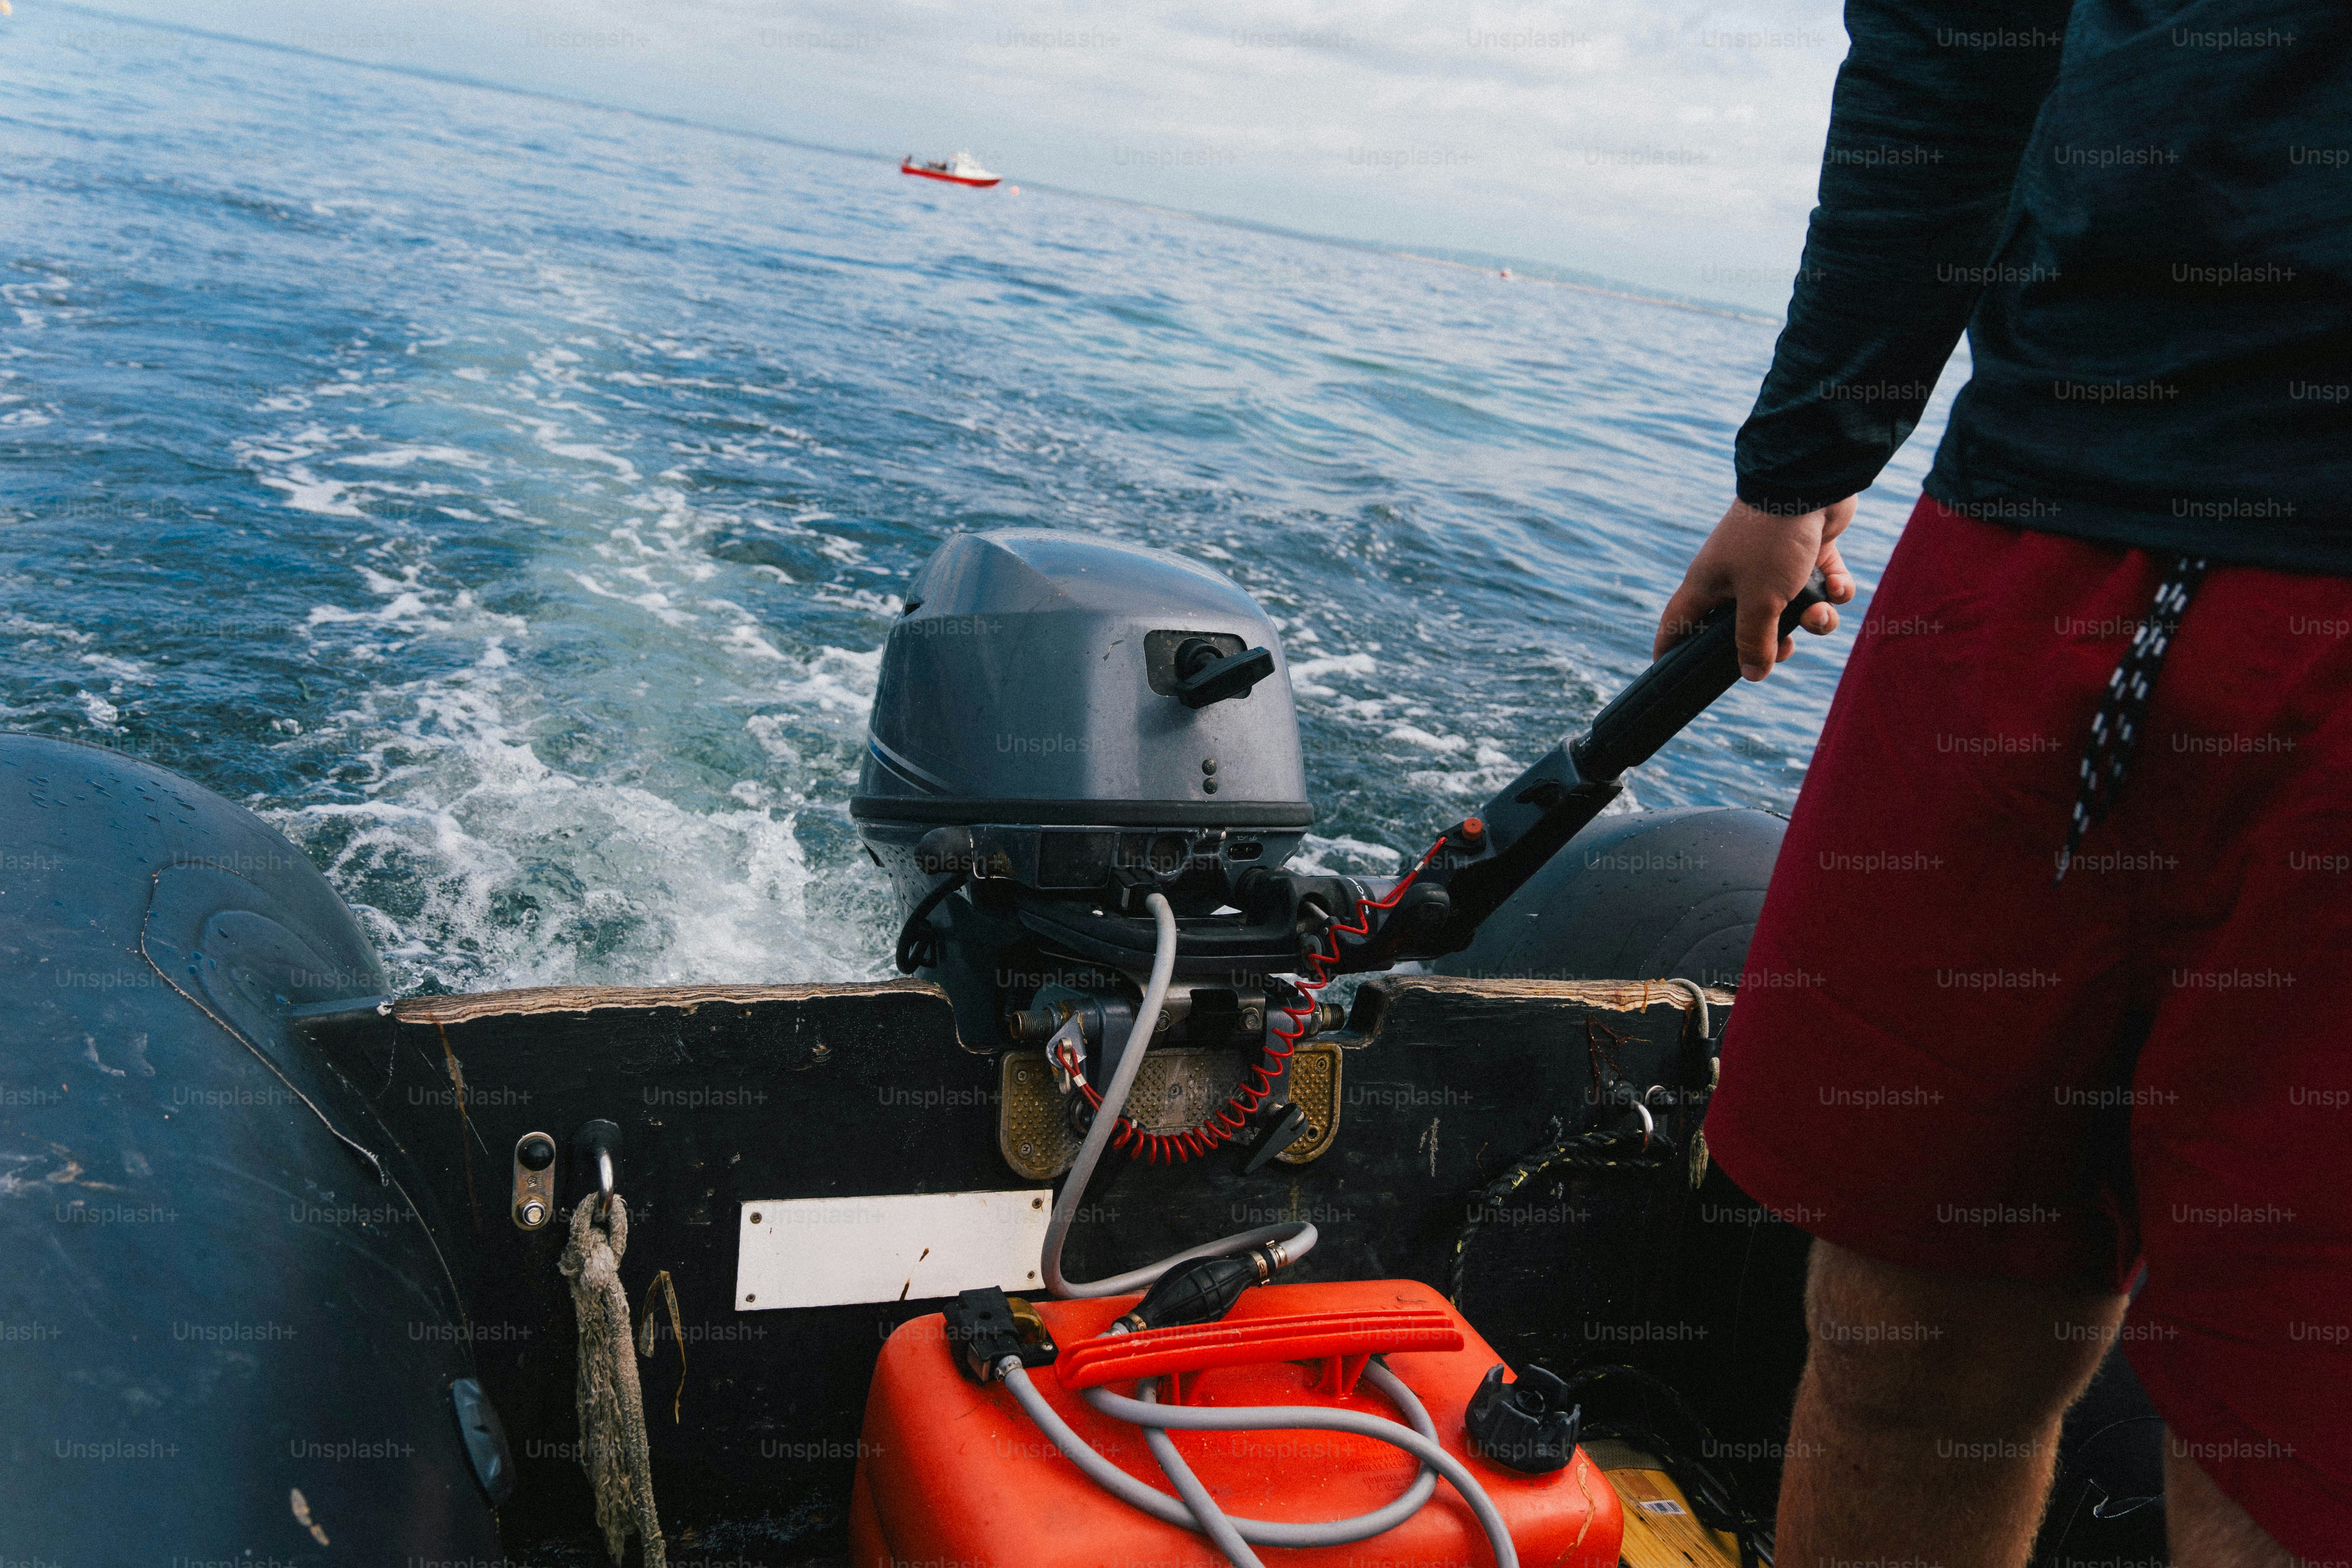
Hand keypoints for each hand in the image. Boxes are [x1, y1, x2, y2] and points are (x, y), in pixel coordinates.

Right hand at [1655, 497, 1857, 679]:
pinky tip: (1838, 586)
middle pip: (1744, 626)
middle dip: (1770, 643)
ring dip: (1812, 620)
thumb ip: (1755, 641)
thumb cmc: (1773, 541)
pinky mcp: (1807, 552)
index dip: (1671, 649)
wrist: (1809, 482)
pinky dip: (1833, 591)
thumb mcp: (1761, 601)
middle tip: (1785, 648)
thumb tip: (1753, 674)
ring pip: (1789, 609)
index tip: (1673, 672)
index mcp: (1709, 584)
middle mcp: (1736, 575)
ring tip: (1821, 613)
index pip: (1678, 622)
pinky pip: (1821, 585)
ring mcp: (1772, 563)